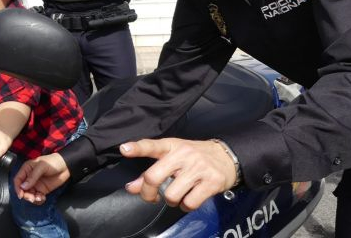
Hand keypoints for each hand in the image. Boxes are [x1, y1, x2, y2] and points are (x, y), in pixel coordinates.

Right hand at [13, 153, 69, 204]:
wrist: (66, 166)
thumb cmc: (53, 162)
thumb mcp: (42, 166)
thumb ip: (32, 176)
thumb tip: (23, 187)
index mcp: (27, 169)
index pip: (18, 180)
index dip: (17, 188)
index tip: (21, 195)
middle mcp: (29, 177)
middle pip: (22, 189)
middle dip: (26, 195)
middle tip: (32, 198)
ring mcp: (36, 184)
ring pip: (29, 194)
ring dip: (32, 198)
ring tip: (40, 198)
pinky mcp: (42, 190)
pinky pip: (37, 197)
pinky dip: (38, 200)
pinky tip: (43, 198)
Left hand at [120, 138, 237, 211]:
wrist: (226, 156)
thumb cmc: (193, 158)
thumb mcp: (172, 158)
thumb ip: (150, 172)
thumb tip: (131, 187)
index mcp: (171, 146)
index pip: (151, 145)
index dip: (137, 148)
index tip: (124, 149)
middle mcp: (183, 154)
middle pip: (154, 177)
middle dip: (148, 193)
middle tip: (152, 196)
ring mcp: (198, 168)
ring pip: (171, 194)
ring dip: (171, 201)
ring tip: (177, 194)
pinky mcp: (212, 182)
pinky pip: (190, 203)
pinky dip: (186, 206)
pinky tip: (189, 198)